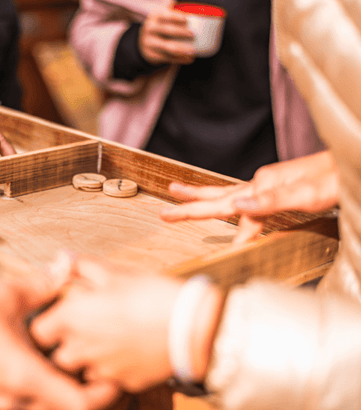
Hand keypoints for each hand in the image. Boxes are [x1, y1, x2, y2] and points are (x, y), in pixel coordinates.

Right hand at [0, 277, 117, 409]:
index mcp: (23, 376)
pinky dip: (33, 391)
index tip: (112, 378)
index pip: (78, 405)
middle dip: (82, 394)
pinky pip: (16, 405)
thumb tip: (64, 267)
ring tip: (64, 366)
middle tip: (93, 369)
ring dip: (56, 394)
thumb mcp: (4, 295)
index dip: (104, 395)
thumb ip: (41, 284)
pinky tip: (32, 363)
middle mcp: (10, 399)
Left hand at [31, 256, 183, 391]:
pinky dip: (112, 370)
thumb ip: (82, 266)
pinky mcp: (124, 383)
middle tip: (87, 328)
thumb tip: (62, 258)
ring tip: (109, 340)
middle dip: (66, 345)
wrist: (191, 326)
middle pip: (57, 356)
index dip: (48, 322)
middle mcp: (80, 348)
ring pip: (82, 371)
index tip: (63, 314)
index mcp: (72, 318)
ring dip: (88, 359)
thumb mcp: (115, 272)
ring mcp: (102, 370)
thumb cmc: (151, 294)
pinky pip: (108, 380)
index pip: (38, 330)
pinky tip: (128, 352)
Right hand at [139, 9, 195, 64]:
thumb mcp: (163, 18)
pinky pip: (167, 58)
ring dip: (181, 50)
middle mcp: (150, 29)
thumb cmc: (160, 28)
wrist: (144, 42)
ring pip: (167, 47)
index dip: (175, 17)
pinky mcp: (151, 55)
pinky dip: (179, 59)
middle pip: (166, 30)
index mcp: (154, 17)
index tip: (186, 19)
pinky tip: (188, 59)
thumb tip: (192, 15)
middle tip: (192, 35)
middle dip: (180, 32)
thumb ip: (174, 15)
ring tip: (193, 51)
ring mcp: (149, 43)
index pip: (165, 16)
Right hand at [160, 150, 339, 244]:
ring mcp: (264, 184)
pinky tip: (224, 201)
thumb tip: (236, 206)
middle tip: (165, 211)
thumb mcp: (308, 193)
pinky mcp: (271, 187)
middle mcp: (259, 183)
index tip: (230, 256)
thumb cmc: (334, 179)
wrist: (350, 164)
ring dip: (199, 196)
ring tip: (176, 191)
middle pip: (216, 197)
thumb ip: (271, 200)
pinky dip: (222, 199)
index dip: (238, 239)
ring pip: (224, 193)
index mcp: (263, 186)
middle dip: (189, 206)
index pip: (241, 218)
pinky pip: (239, 196)